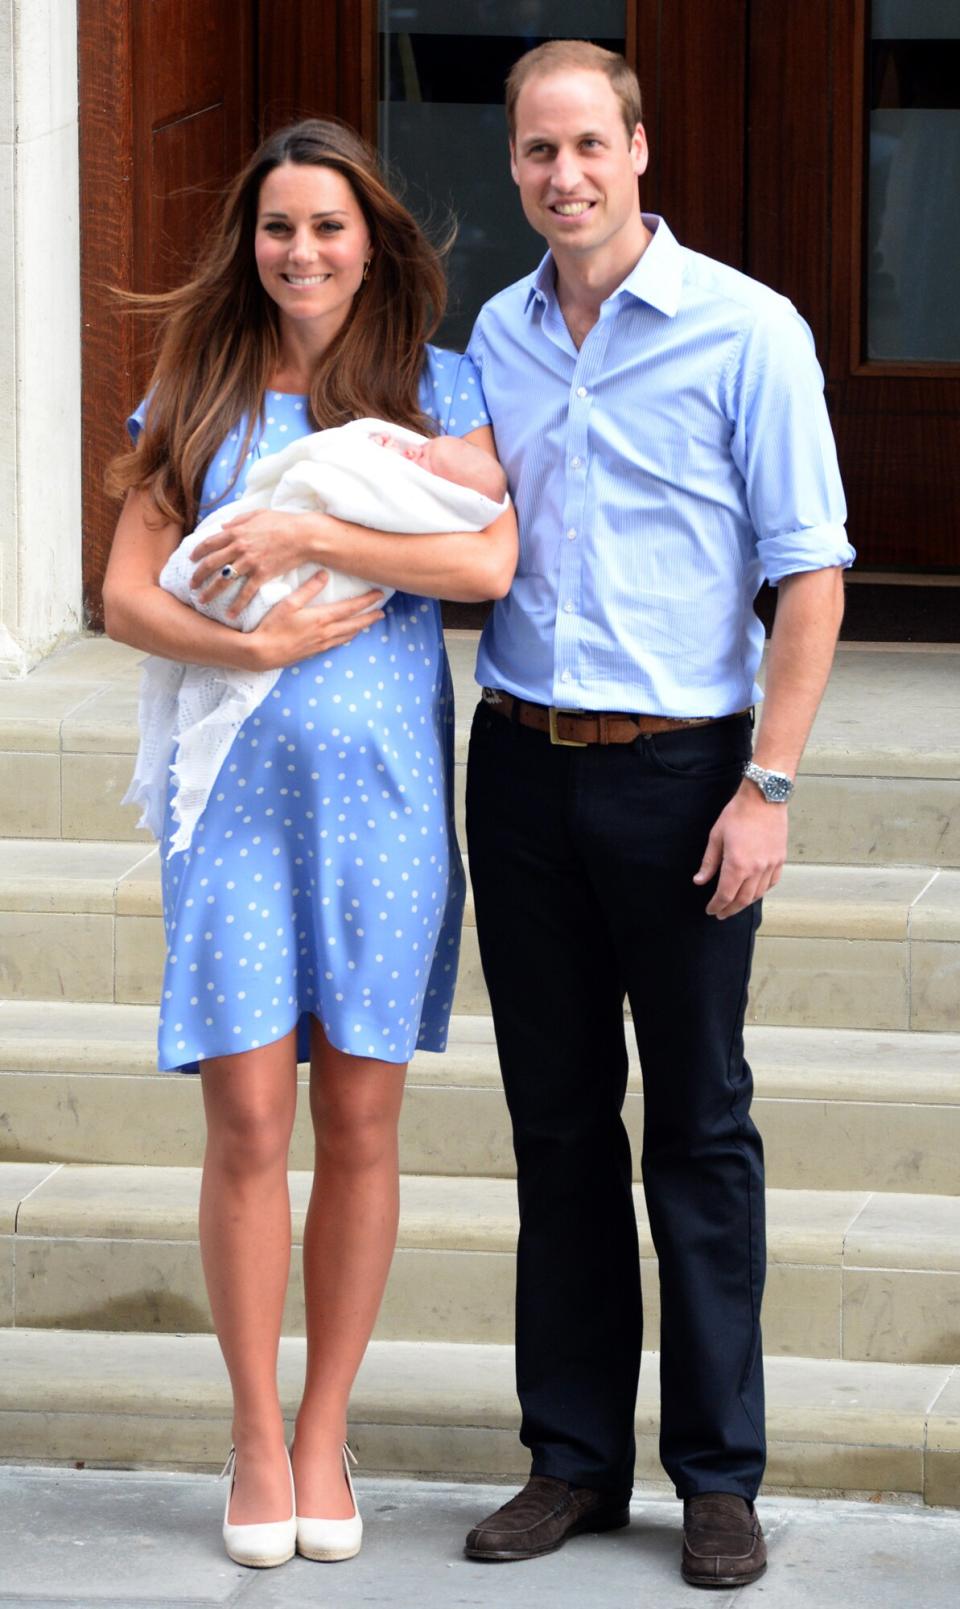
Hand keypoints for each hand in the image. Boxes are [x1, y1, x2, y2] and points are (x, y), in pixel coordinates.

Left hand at [190, 511, 320, 615]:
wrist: (303, 535)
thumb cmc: (283, 522)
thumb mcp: (257, 514)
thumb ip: (238, 520)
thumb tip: (223, 526)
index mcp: (236, 532)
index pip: (209, 543)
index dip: (197, 552)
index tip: (191, 560)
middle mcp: (239, 548)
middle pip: (210, 564)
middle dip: (197, 576)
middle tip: (191, 585)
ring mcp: (250, 562)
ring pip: (223, 580)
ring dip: (210, 592)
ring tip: (201, 601)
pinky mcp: (262, 575)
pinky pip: (245, 593)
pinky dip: (236, 605)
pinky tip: (229, 614)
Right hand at [249, 571, 383, 669]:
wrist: (262, 653)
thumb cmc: (272, 626)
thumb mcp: (289, 603)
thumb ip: (308, 589)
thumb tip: (324, 574)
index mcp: (322, 618)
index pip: (351, 608)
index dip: (367, 601)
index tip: (379, 595)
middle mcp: (326, 633)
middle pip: (354, 623)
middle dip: (370, 617)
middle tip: (382, 612)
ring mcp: (321, 644)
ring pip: (347, 635)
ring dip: (360, 628)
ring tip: (369, 622)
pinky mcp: (315, 652)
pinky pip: (337, 643)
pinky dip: (347, 637)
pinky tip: (348, 636)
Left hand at [693, 782, 787, 918]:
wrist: (763, 798)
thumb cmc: (737, 814)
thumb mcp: (716, 837)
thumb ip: (709, 863)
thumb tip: (699, 881)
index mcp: (737, 865)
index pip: (725, 895)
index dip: (716, 905)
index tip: (711, 910)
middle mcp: (756, 869)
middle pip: (742, 899)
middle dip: (730, 909)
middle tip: (721, 913)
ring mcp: (770, 865)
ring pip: (758, 893)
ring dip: (745, 902)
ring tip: (735, 904)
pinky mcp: (780, 859)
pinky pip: (772, 882)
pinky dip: (762, 890)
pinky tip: (755, 891)